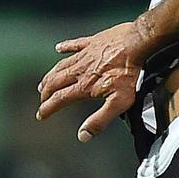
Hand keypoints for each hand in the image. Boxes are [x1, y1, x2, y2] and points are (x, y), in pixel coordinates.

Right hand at [36, 21, 143, 141]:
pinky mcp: (92, 42)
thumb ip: (100, 119)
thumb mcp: (119, 102)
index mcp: (84, 85)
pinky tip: (59, 48)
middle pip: (55, 82)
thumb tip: (84, 135)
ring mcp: (85, 54)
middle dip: (46, 93)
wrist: (137, 43)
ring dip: (51, 75)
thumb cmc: (129, 72)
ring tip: (45, 81)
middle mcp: (79, 70)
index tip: (41, 115)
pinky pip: (74, 44)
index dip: (48, 108)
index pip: (59, 99)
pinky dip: (65, 47)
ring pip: (61, 66)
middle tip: (42, 99)